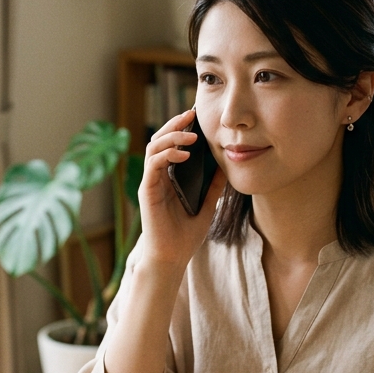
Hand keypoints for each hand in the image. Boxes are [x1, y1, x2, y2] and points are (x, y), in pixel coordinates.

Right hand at [136, 109, 226, 269]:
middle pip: (160, 140)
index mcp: (169, 178)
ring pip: (154, 147)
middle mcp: (157, 177)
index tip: (197, 118)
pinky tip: (184, 154)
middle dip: (174, 124)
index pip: (171, 145)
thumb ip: (214, 186)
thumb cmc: (185, 236)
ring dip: (172, 136)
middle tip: (191, 114)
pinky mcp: (147, 191)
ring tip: (191, 134)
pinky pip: (153, 165)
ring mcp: (151, 182)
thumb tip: (226, 165)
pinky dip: (167, 154)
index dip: (181, 129)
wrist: (171, 258)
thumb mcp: (207, 206)